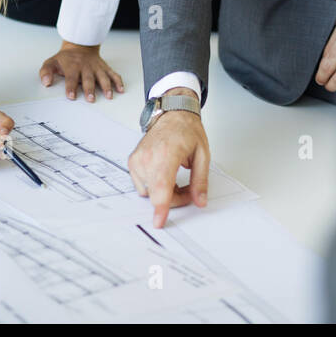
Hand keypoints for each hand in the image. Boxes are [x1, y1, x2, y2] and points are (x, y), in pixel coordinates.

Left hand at [39, 41, 123, 101]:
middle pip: (88, 79)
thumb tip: (45, 82)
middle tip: (90, 99)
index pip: (71, 77)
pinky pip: (112, 74)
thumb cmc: (66, 58)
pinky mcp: (104, 68)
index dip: (71, 87)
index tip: (71, 96)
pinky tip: (120, 89)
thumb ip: (46, 72)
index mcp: (72, 66)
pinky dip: (118, 81)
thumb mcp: (51, 62)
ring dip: (106, 86)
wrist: (80, 46)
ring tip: (108, 95)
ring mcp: (96, 67)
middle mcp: (85, 67)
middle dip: (90, 89)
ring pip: (102, 77)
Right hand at [128, 97, 209, 228]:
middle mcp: (148, 157)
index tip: (159, 221)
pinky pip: (142, 186)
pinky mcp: (132, 162)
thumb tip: (200, 201)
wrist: (172, 114)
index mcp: (167, 153)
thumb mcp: (203, 155)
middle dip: (173, 199)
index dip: (161, 207)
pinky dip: (154, 185)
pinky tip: (164, 173)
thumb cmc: (187, 131)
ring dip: (164, 192)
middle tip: (188, 189)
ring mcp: (138, 160)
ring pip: (149, 193)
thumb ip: (201, 181)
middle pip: (157, 194)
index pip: (162, 186)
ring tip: (176, 177)